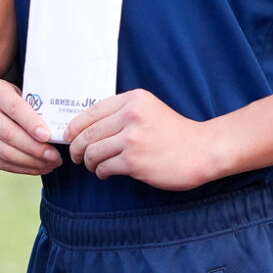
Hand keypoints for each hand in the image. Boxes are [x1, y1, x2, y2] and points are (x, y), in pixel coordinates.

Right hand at [0, 79, 59, 174]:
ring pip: (6, 152)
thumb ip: (36, 106)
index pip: (15, 108)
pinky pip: (2, 164)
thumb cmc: (15, 101)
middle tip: (56, 157)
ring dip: (32, 162)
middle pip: (10, 134)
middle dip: (36, 149)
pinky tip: (38, 167)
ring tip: (51, 164)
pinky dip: (23, 168)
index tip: (48, 136)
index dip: (32, 124)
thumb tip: (60, 130)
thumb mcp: (22, 94)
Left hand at [67, 89, 222, 189]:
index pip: (90, 112)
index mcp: (133, 100)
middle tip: (76, 156)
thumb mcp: (149, 109)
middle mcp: (130, 116)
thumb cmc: (174, 132)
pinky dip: (100, 172)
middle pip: (87, 133)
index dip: (75, 127)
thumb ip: (121, 112)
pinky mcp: (134, 161)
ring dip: (88, 162)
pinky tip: (105, 173)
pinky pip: (104, 167)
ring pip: (92, 151)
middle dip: (76, 147)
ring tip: (92, 166)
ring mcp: (132, 139)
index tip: (69, 136)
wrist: (203, 150)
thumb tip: (86, 125)